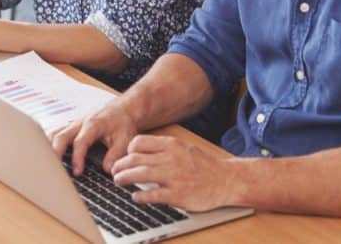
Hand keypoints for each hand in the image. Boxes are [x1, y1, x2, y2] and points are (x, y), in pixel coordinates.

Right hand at [51, 100, 138, 175]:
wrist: (123, 109)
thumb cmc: (123, 123)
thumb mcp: (125, 138)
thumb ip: (116, 154)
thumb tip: (107, 170)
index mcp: (93, 125)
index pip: (80, 142)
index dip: (77, 158)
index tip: (77, 172)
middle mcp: (80, 123)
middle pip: (60, 136)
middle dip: (55, 153)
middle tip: (52, 171)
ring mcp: (73, 124)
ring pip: (55, 134)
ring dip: (49, 148)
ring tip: (47, 165)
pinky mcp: (71, 127)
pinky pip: (56, 134)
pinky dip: (50, 144)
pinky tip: (48, 156)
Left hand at [110, 135, 236, 211]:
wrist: (226, 180)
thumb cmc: (204, 165)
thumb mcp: (184, 148)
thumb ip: (163, 149)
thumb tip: (140, 152)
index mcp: (171, 145)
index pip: (139, 143)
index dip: (127, 151)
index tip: (124, 158)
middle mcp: (170, 159)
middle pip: (135, 159)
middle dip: (120, 166)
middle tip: (114, 172)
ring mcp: (173, 177)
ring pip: (139, 175)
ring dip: (124, 178)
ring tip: (118, 181)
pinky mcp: (177, 195)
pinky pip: (151, 195)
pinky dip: (139, 196)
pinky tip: (135, 197)